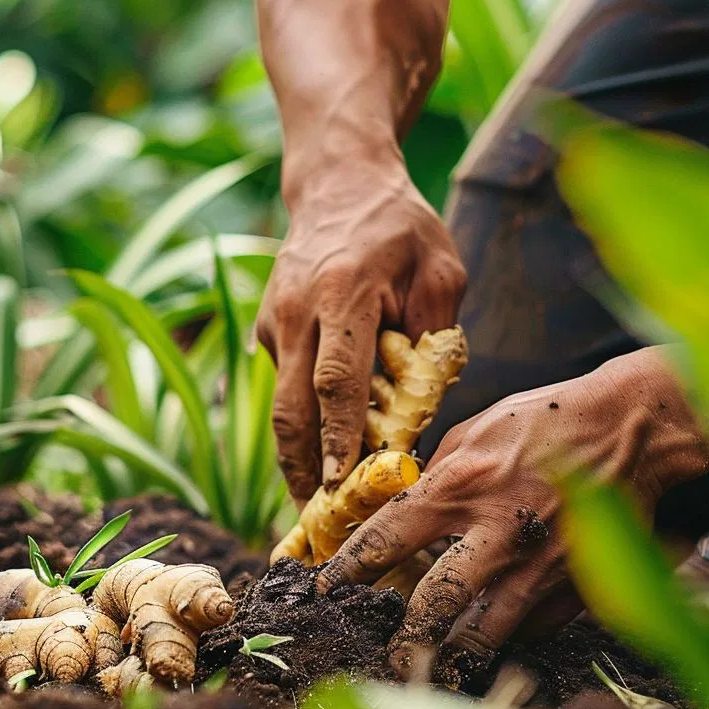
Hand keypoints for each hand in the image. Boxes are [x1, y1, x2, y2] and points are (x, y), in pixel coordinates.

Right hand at [257, 160, 465, 502]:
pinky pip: (286, 387)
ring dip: (298, 461)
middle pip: (290, 409)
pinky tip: (326, 456)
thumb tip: (421, 414)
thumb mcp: (440, 271)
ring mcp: (274, 321)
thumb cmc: (400, 228)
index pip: (337, 379)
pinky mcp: (267, 329)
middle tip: (320, 526)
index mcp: (343, 292)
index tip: (341, 489)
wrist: (338, 182)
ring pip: (280, 408)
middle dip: (303, 472)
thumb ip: (435, 339)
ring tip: (317, 512)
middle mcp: (296, 311)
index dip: (340, 438)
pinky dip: (304, 426)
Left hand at [317, 346, 708, 677]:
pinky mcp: (575, 589)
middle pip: (430, 607)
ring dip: (452, 656)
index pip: (383, 541)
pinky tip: (493, 638)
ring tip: (432, 671)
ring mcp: (537, 569)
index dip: (347, 572)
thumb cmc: (550, 422)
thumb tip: (404, 505)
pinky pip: (529, 629)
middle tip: (384, 659)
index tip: (325, 591)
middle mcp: (493, 535)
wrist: (634, 430)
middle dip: (400, 640)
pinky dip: (508, 635)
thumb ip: (438, 474)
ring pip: (482, 636)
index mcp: (459, 488)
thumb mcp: (477, 431)